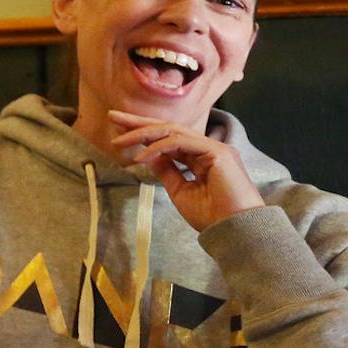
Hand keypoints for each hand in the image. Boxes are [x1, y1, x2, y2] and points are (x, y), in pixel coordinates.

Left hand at [106, 110, 263, 231]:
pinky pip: (181, 142)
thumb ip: (166, 170)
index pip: (169, 139)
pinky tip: (140, 156)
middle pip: (169, 128)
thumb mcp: (180, 191)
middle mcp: (208, 149)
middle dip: (140, 123)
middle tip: (113, 116)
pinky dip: (158, 147)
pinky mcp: (218, 152)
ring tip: (119, 140)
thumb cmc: (212, 216)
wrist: (235, 231)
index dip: (144, 134)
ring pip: (173, 131)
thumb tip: (147, 155)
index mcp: (201, 158)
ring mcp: (214, 148)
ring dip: (143, 133)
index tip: (119, 134)